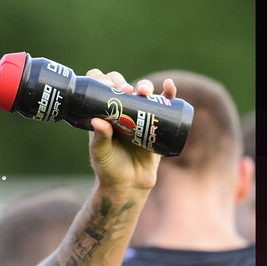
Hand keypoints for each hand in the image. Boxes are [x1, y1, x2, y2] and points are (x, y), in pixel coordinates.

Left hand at [84, 69, 177, 191]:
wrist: (130, 185)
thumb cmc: (109, 169)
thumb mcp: (101, 153)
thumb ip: (100, 138)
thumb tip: (97, 121)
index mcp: (103, 113)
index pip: (100, 88)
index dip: (102, 80)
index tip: (107, 86)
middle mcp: (120, 110)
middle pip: (122, 85)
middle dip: (123, 82)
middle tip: (125, 90)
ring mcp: (139, 115)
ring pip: (143, 92)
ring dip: (145, 85)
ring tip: (144, 92)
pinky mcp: (156, 123)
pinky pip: (164, 104)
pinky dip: (168, 92)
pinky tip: (169, 86)